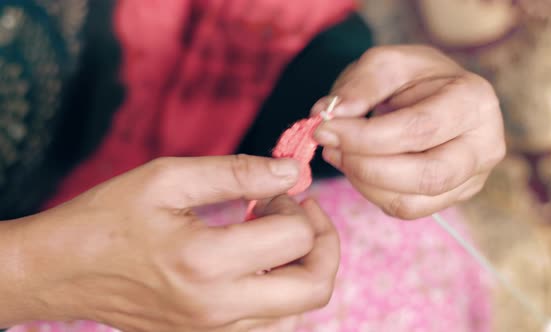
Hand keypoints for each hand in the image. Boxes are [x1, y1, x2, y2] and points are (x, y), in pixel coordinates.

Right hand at [8, 155, 338, 331]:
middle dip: (325, 243)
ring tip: (276, 238)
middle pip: (314, 287)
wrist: (64, 270)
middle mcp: (217, 308)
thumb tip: (290, 172)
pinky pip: (272, 326)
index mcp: (206, 261)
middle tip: (304, 214)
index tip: (276, 190)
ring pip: (298, 311)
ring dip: (303, 269)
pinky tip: (261, 267)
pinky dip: (283, 295)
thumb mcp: (168, 178)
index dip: (296, 203)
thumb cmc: (109, 218)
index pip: (296, 236)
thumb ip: (237, 173)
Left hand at [312, 45, 504, 218]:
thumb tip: (327, 114)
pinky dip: (371, 193)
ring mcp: (472, 179)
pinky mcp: (451, 198)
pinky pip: (405, 209)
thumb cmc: (413, 77)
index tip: (324, 129)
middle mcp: (484, 146)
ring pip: (412, 202)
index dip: (365, 136)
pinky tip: (354, 167)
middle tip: (330, 147)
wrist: (434, 94)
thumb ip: (358, 85)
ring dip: (363, 182)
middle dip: (366, 167)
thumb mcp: (386, 63)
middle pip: (425, 176)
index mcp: (474, 101)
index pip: (418, 129)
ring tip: (338, 153)